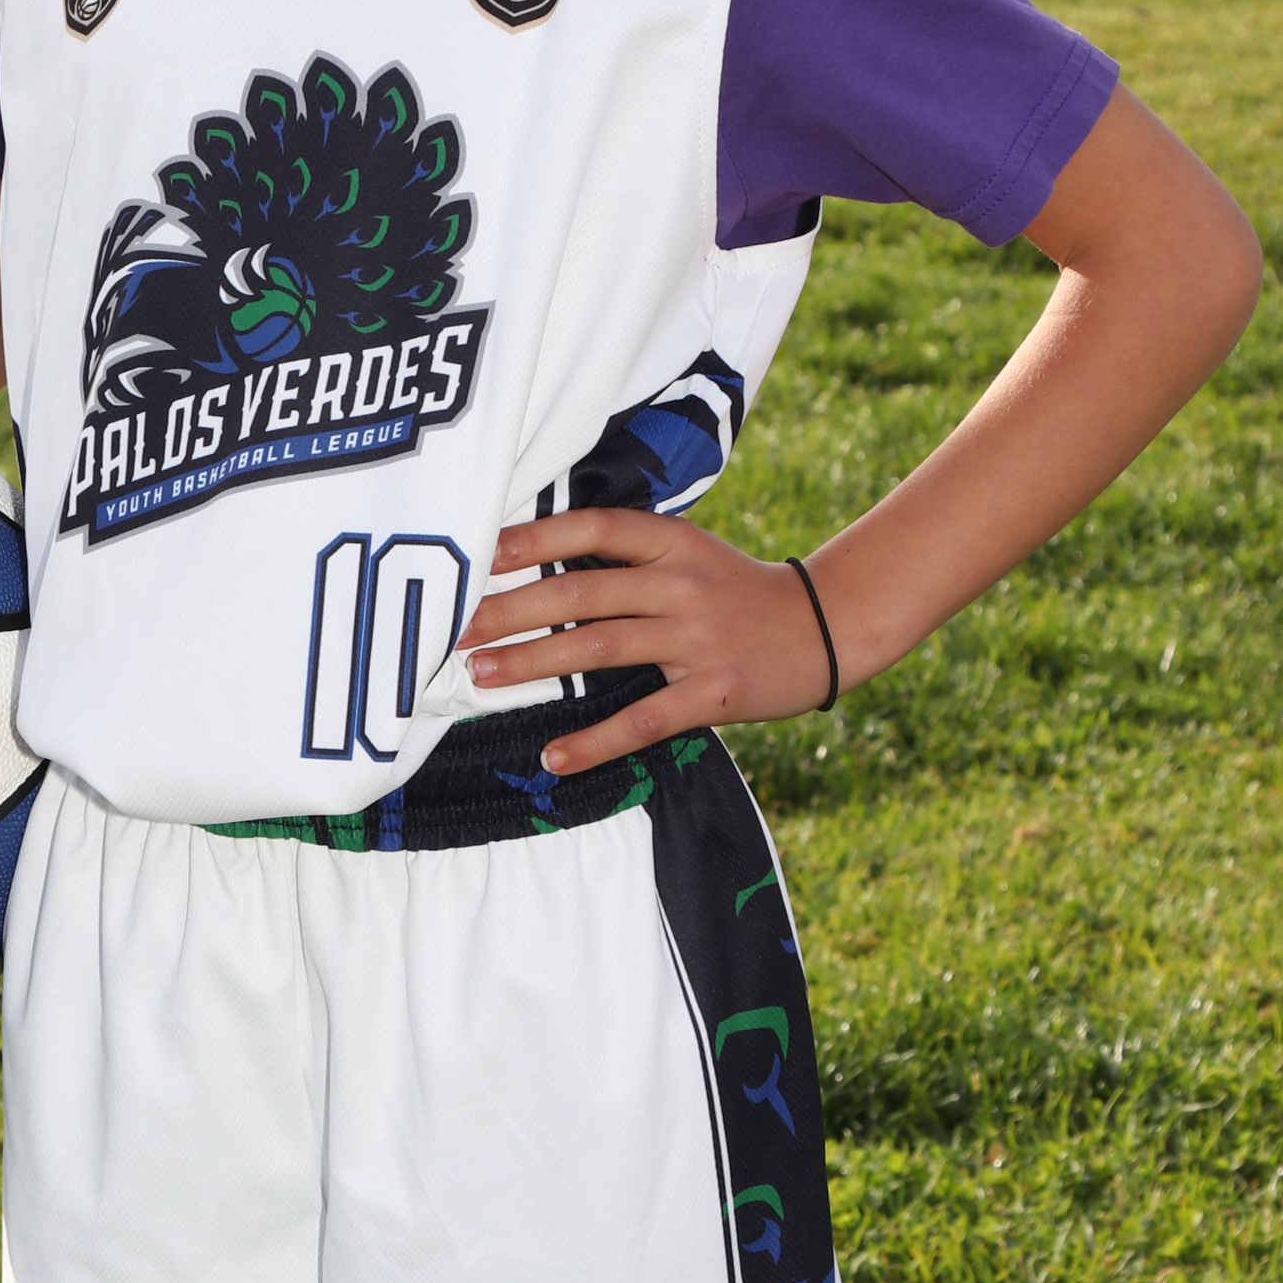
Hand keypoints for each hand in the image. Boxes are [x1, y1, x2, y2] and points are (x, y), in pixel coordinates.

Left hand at [456, 512, 836, 777]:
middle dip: (509, 610)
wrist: (829, 625)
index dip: (532, 537)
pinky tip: (553, 755)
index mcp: (672, 542)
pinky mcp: (715, 690)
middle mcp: (679, 582)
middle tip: (454, 628)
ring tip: (480, 676)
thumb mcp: (690, 553)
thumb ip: (628, 557)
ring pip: (598, 649)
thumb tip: (542, 565)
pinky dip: (595, 740)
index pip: (591, 527)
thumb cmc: (739, 590)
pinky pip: (644, 718)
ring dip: (532, 664)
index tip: (477, 553)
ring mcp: (698, 636)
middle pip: (579, 592)